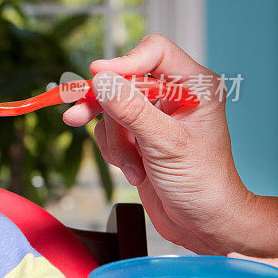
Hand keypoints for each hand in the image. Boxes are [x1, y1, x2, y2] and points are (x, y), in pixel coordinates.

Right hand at [62, 34, 251, 254]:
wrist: (203, 225)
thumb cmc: (203, 184)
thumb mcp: (165, 144)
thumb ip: (131, 110)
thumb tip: (100, 80)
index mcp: (194, 85)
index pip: (153, 52)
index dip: (124, 62)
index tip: (97, 76)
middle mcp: (173, 95)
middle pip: (122, 81)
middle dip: (105, 108)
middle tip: (75, 115)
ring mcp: (153, 116)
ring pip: (111, 109)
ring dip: (114, 141)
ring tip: (132, 165)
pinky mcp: (138, 136)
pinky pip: (108, 131)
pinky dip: (114, 152)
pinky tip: (134, 170)